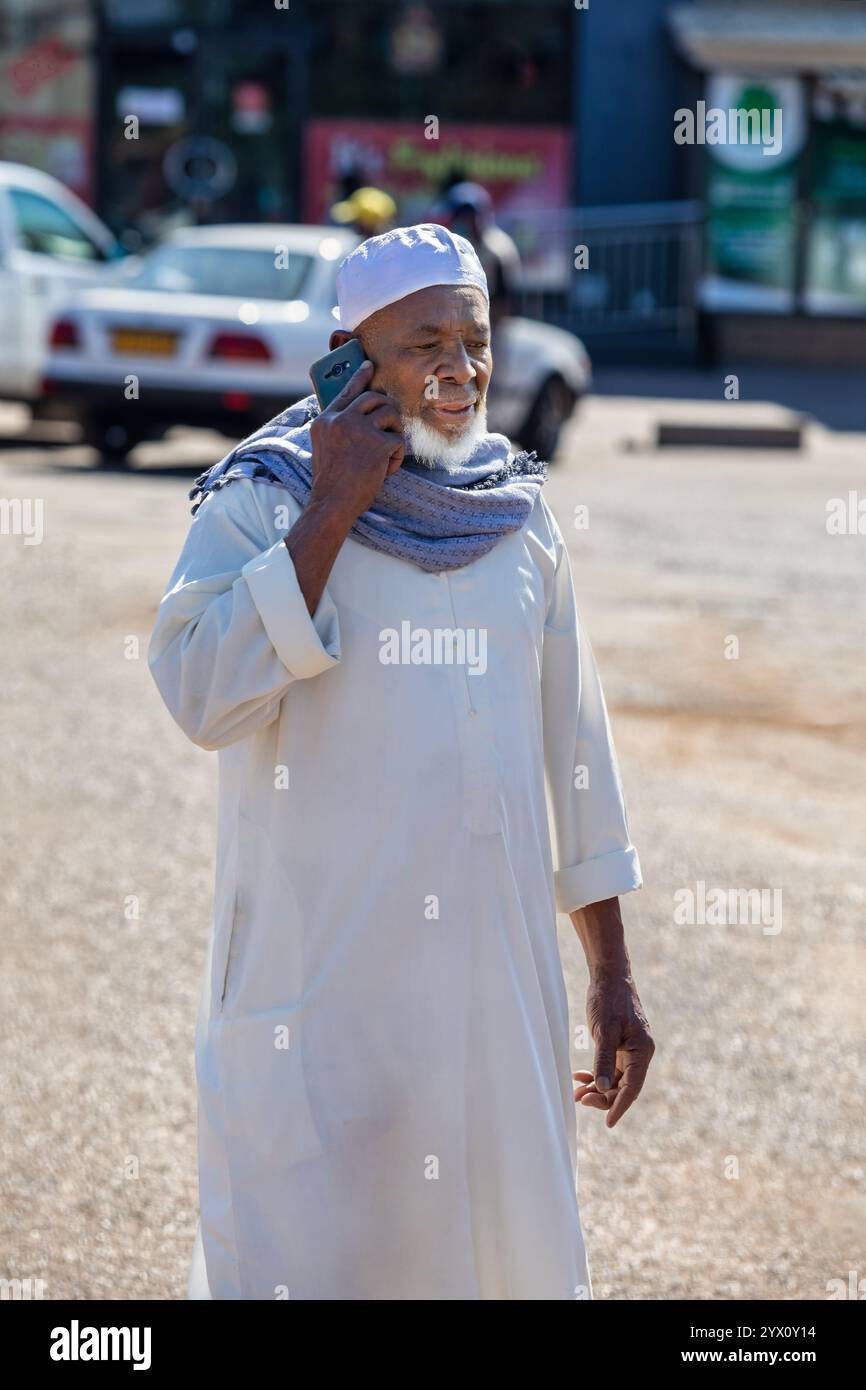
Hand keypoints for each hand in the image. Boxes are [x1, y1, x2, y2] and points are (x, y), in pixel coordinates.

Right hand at [308, 360, 404, 522]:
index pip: (345, 391)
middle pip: (373, 398)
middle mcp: (341, 420)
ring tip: (388, 452)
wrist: (333, 503)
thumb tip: (364, 414)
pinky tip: (386, 471)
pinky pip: (398, 442)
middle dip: (388, 409)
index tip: (369, 365)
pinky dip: (396, 458)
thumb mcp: (325, 448)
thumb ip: (338, 428)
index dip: (360, 377)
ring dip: (395, 432)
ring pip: (390, 414)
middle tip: (393, 424)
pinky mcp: (377, 443)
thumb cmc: (332, 482)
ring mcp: (359, 429)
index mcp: (325, 421)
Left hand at [573, 969, 654, 1127]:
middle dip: (603, 1097)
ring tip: (576, 1092)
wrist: (608, 977)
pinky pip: (609, 1069)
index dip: (620, 1106)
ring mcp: (629, 1050)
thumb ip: (604, 1060)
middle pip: (624, 1087)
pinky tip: (578, 1076)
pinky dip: (595, 1074)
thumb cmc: (609, 1001)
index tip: (608, 1123)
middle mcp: (639, 1054)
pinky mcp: (619, 1046)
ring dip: (597, 1088)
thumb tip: (603, 1089)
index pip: (632, 1087)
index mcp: (642, 1051)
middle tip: (580, 1099)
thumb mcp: (604, 1031)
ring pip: (614, 1080)